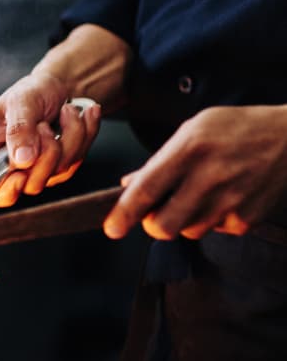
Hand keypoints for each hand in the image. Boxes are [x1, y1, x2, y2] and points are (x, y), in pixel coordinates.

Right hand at [0, 72, 102, 206]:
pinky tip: (84, 114)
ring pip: (60, 170)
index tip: (20, 174)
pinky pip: (78, 158)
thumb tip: (22, 160)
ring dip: (72, 136)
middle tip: (44, 126)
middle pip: (32, 184)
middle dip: (48, 154)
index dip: (7, 191)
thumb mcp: (20, 102)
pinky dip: (86, 133)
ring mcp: (38, 169)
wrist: (55, 86)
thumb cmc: (30, 91)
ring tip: (68, 110)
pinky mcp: (61, 164)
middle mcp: (12, 167)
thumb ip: (18, 130)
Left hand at [104, 105, 286, 239]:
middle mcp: (210, 177)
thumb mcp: (194, 129)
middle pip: (163, 227)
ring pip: (188, 232)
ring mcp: (231, 200)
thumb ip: (159, 160)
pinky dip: (212, 220)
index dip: (123, 214)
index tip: (112, 228)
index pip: (146, 190)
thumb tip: (128, 185)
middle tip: (156, 212)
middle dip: (153, 224)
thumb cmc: (237, 129)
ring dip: (184, 220)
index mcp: (190, 149)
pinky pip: (215, 231)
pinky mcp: (248, 217)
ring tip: (199, 194)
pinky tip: (223, 198)